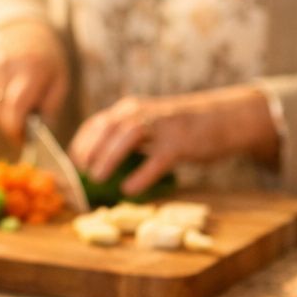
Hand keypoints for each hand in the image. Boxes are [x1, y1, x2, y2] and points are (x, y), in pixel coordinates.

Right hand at [0, 19, 68, 142]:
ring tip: (12, 106)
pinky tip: (0, 98)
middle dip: (11, 124)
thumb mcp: (59, 82)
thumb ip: (49, 108)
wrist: (25, 32)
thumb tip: (36, 133)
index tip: (21, 138)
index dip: (16, 128)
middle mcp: (5, 66)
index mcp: (31, 70)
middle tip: (22, 120)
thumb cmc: (45, 61)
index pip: (16, 106)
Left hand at [68, 84, 278, 195]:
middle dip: (89, 150)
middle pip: (107, 127)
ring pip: (128, 136)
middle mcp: (144, 112)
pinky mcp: (182, 143)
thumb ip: (128, 136)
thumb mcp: (151, 123)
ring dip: (108, 156)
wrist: (226, 117)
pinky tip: (129, 189)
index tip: (71, 164)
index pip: (97, 123)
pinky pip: (157, 159)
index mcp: (133, 108)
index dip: (81, 143)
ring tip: (97, 178)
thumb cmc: (184, 126)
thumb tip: (100, 163)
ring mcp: (163, 126)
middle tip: (80, 173)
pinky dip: (141, 175)